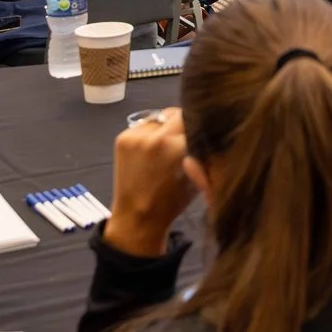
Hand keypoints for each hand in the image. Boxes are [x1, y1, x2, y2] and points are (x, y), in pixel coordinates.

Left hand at [106, 109, 195, 255]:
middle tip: (185, 139)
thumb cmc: (172, 203)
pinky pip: (145, 125)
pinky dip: (151, 132)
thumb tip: (209, 130)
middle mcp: (154, 136)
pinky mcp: (123, 138)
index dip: (200, 125)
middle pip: (177, 113)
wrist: (137, 218)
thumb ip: (201, 150)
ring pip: (160, 116)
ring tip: (167, 144)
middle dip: (183, 124)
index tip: (203, 133)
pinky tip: (152, 148)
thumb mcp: (197, 177)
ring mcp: (135, 136)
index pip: (194, 119)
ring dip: (166, 126)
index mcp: (176, 147)